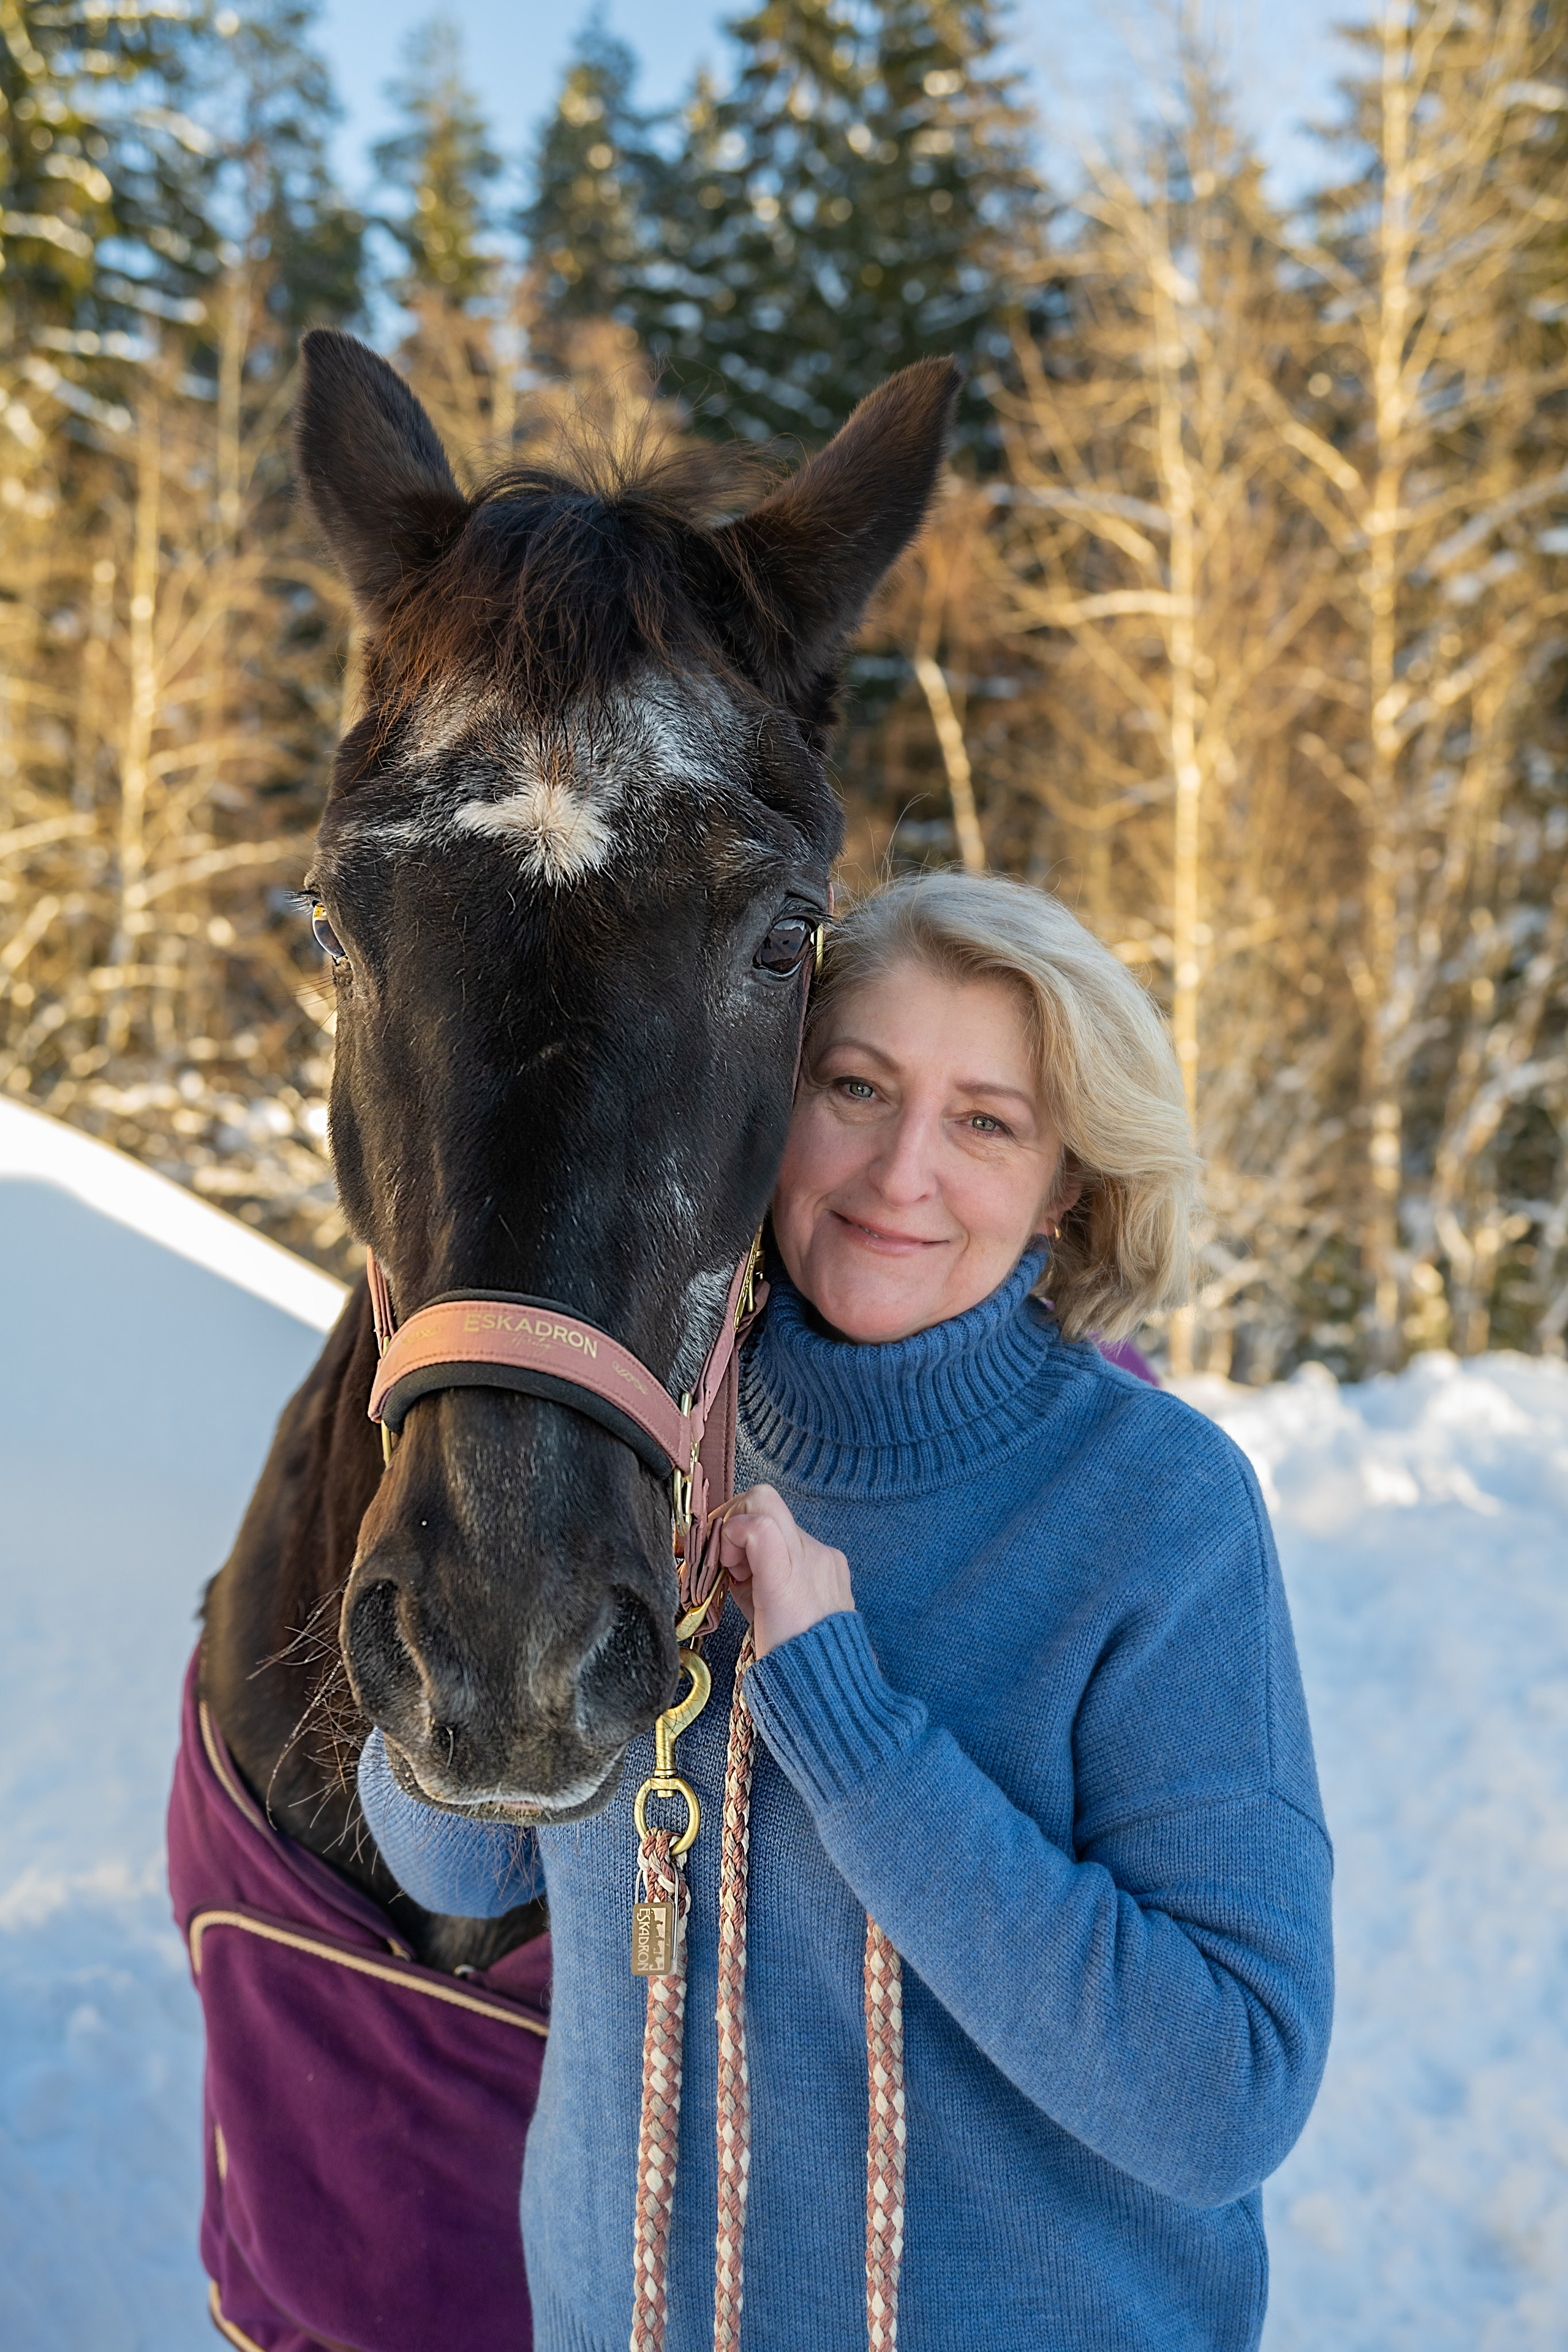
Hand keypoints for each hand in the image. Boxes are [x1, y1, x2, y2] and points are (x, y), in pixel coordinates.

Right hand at [717, 1484, 853, 1659]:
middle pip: (766, 1501)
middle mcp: (811, 1557)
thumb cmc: (789, 1659)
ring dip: (759, 1540)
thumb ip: (737, 1577)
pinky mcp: (837, 1563)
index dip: (730, 1527)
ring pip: (780, 1522)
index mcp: (785, 1573)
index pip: (758, 1511)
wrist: (831, 1683)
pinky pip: (799, 1541)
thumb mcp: (751, 1616)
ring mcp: (827, 1557)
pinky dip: (780, 1553)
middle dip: (739, 1523)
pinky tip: (776, 1584)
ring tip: (754, 1578)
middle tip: (733, 1560)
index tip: (723, 1557)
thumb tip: (728, 1552)